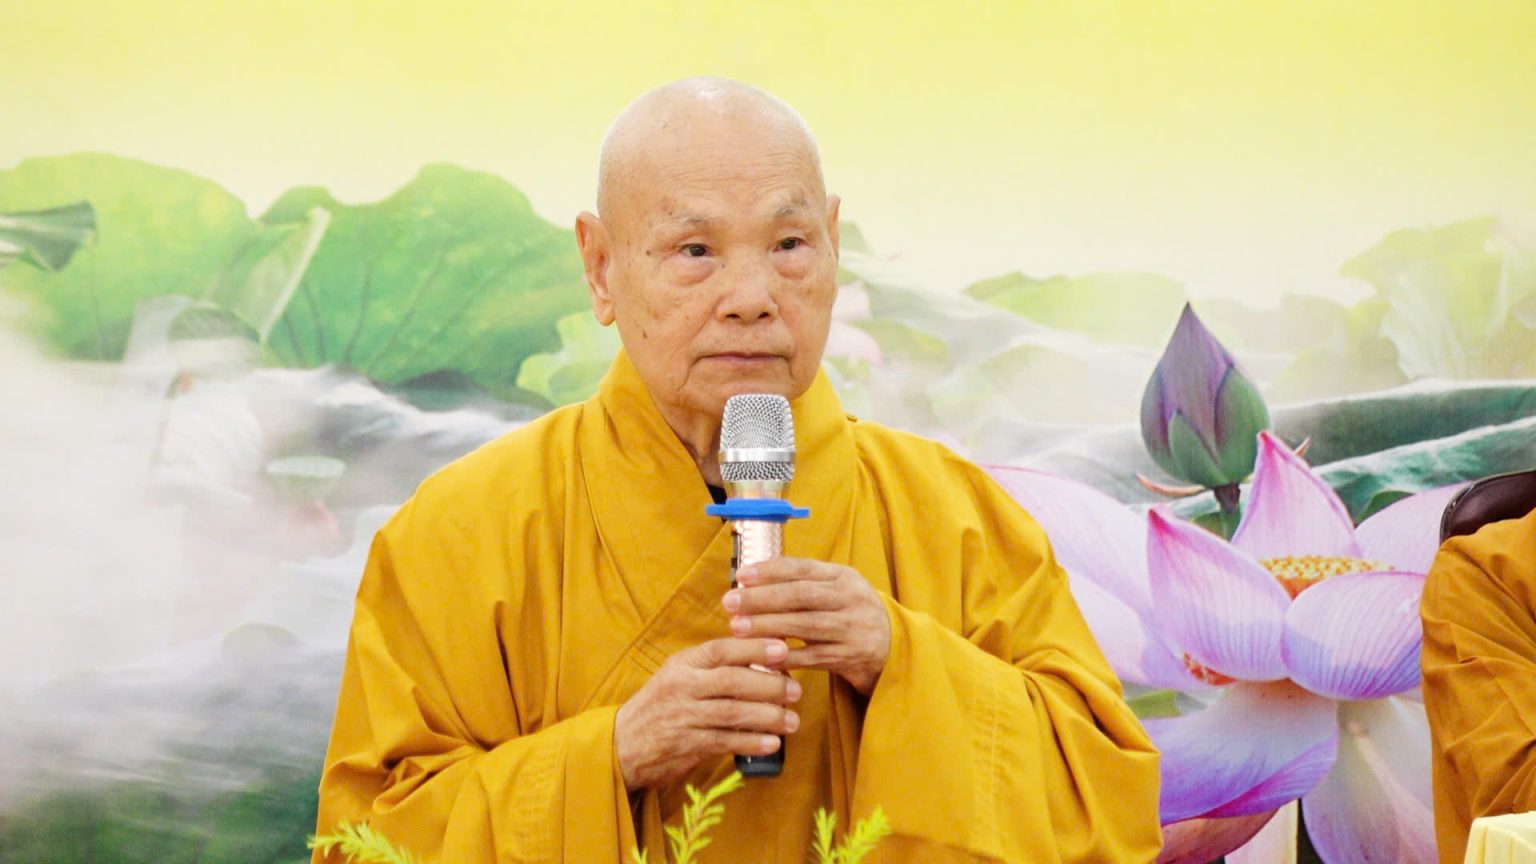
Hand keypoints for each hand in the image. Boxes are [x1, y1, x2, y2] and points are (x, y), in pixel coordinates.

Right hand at [614, 638, 801, 790]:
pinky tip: (772, 743)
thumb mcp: (681, 674)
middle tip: (796, 691)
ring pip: (732, 713)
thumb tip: (763, 656)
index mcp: (684, 663)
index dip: (755, 648)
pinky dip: (751, 742)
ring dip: (767, 717)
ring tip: (792, 720)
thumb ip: (714, 665)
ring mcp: (684, 716)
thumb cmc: (663, 703)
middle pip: (732, 681)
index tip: (783, 649)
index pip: (722, 650)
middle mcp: (683, 686)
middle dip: (769, 686)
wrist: (624, 742)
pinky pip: (725, 742)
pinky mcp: (686, 744)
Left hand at [723, 558, 891, 695]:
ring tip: (737, 628)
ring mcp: (853, 628)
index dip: (769, 571)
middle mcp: (850, 598)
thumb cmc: (850, 613)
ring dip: (768, 626)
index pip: (802, 568)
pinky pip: (813, 658)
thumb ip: (803, 582)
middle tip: (730, 603)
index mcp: (843, 576)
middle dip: (762, 598)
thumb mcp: (836, 589)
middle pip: (801, 595)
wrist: (893, 647)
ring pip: (805, 625)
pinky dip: (786, 657)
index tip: (741, 576)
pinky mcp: (851, 656)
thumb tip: (751, 581)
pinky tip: (761, 657)